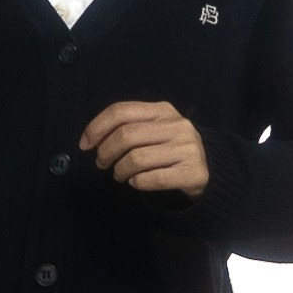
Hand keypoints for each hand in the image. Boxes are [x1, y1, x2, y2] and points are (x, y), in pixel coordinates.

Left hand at [80, 97, 210, 198]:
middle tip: (101, 164)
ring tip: (119, 175)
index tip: (85, 144)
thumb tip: (91, 139)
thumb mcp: (154, 129)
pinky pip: (153, 178)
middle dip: (106, 152)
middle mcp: (177, 125)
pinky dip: (137, 183)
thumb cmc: (170, 148)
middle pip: (126, 135)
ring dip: (120, 170)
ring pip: (137, 158)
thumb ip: (129, 127)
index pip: (121, 111)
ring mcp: (188, 148)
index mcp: (163, 110)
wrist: (208, 169)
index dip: (97, 127)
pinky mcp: (193, 172)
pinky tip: (135, 183)